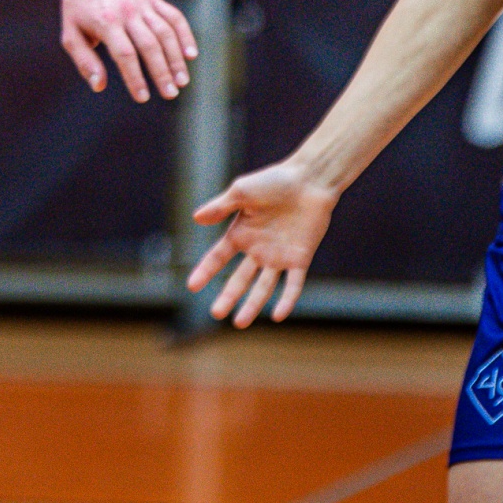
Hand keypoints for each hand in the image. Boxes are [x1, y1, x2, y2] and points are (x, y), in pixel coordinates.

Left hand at [55, 0, 197, 101]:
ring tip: (182, 81)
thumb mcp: (70, 33)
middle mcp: (127, 11)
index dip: (135, 77)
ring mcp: (142, 3)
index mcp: (105, 22)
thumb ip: (84, 61)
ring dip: (176, 58)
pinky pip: (173, 16)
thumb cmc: (77, 7)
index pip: (125, 54)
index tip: (143, 97)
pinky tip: (191, 54)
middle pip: (150, 45)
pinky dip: (185, 34)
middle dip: (162, 71)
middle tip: (171, 94)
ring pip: (165, 32)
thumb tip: (99, 86)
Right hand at [186, 160, 338, 327]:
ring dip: (252, 305)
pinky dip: (286, 300)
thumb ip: (221, 206)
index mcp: (241, 233)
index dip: (205, 271)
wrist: (310, 179)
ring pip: (263, 287)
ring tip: (239, 323)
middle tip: (215, 313)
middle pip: (239, 279)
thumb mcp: (242, 191)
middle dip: (228, 296)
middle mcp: (258, 249)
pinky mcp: (300, 258)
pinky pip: (293, 284)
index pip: (218, 257)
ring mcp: (279, 257)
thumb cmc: (275, 181)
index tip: (192, 286)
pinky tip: (278, 315)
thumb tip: (195, 218)